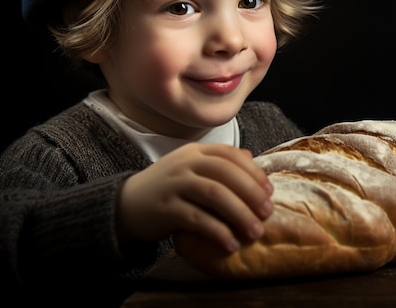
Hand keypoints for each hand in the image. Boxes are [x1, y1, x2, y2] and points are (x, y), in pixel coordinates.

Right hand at [116, 143, 273, 252]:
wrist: (126, 204)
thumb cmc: (169, 187)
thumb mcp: (191, 168)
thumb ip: (219, 162)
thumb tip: (251, 157)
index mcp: (195, 152)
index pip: (230, 155)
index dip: (253, 171)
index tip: (269, 190)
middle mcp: (185, 164)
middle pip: (225, 173)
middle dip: (251, 193)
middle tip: (267, 212)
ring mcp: (174, 184)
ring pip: (214, 194)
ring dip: (239, 213)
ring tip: (255, 231)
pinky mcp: (165, 209)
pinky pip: (197, 219)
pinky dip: (218, 232)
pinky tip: (231, 244)